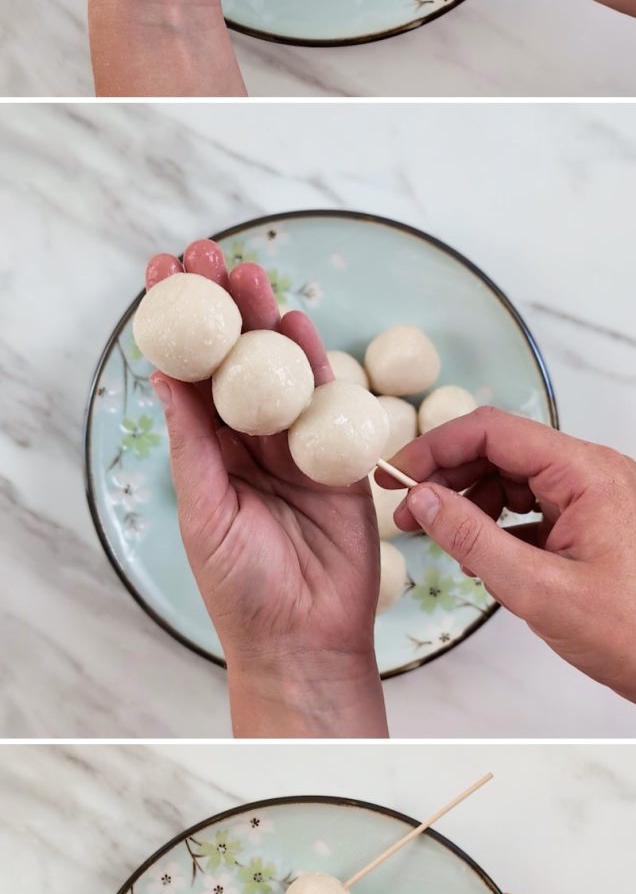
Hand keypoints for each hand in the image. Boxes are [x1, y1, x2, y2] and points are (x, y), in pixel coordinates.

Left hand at [145, 238, 386, 736]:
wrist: (306, 639)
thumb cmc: (244, 589)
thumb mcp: (204, 512)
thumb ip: (193, 444)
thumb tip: (167, 378)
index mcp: (208, 454)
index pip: (189, 376)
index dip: (177, 325)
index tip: (161, 275)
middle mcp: (249, 442)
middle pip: (235, 359)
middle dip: (221, 305)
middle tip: (205, 254)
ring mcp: (294, 445)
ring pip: (278, 369)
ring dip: (263, 319)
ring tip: (245, 273)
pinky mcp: (337, 457)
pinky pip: (326, 400)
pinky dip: (313, 360)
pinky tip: (295, 323)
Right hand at [377, 409, 635, 700]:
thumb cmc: (633, 633)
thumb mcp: (539, 590)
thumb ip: (473, 540)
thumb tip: (423, 501)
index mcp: (586, 472)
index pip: (493, 431)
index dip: (436, 446)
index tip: (395, 472)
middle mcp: (592, 473)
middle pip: (502, 450)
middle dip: (448, 475)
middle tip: (405, 510)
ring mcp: (595, 497)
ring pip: (516, 478)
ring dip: (472, 501)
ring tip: (441, 538)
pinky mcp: (594, 524)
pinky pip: (536, 507)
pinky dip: (501, 524)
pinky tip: (480, 555)